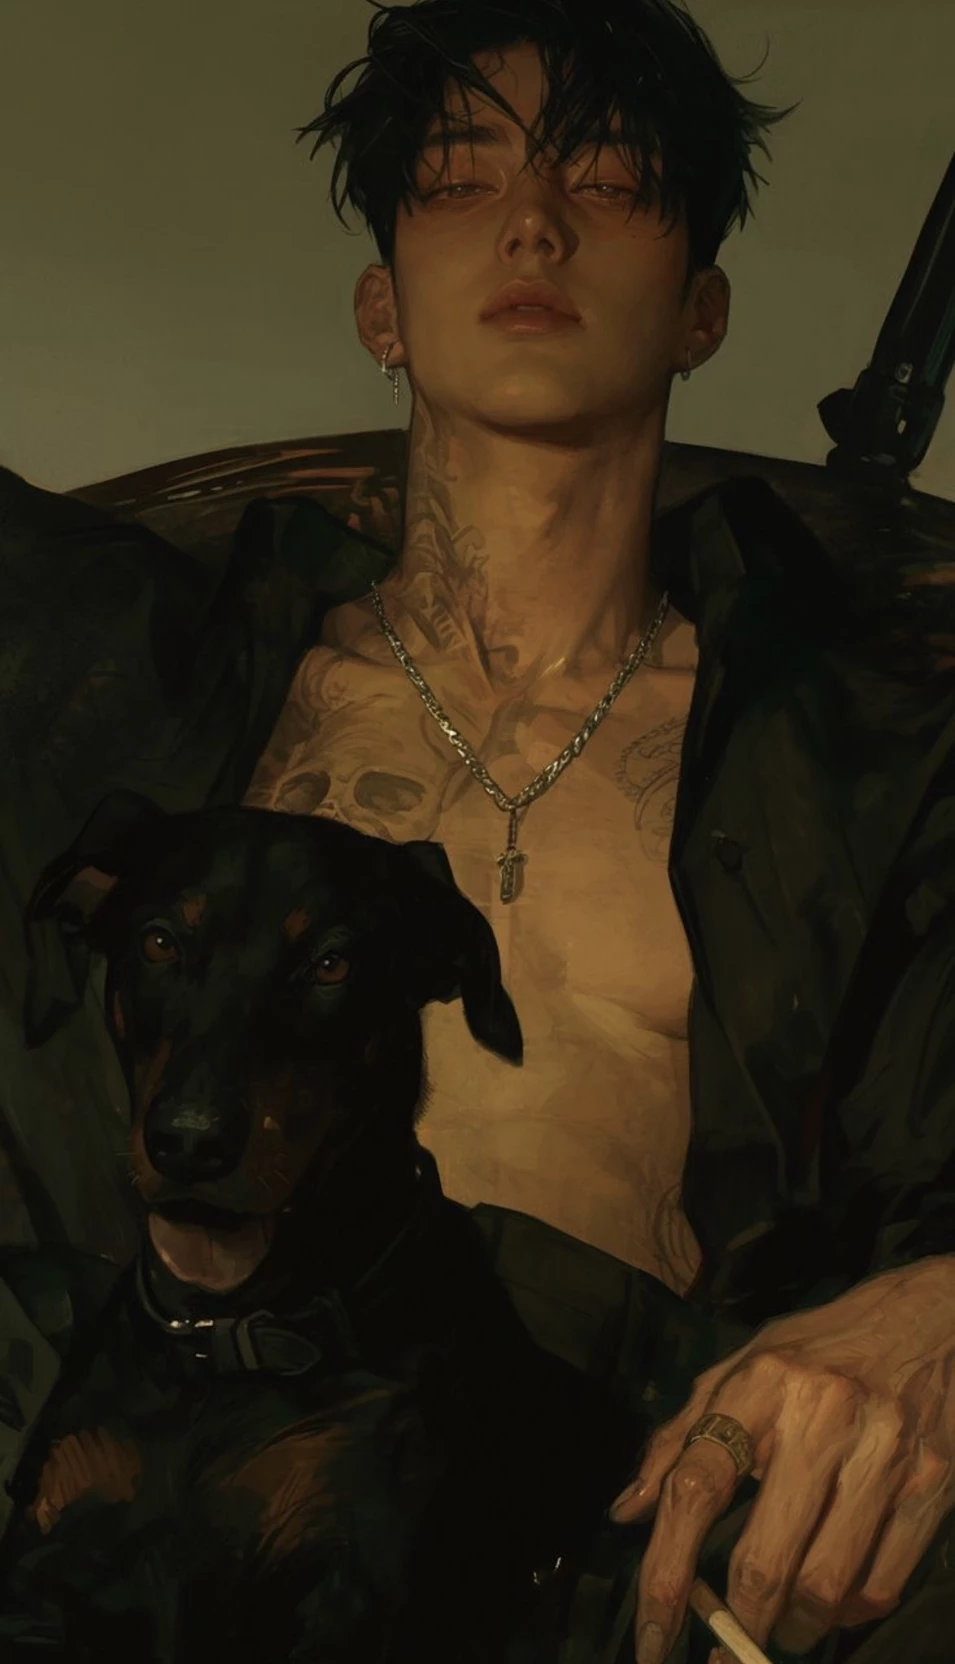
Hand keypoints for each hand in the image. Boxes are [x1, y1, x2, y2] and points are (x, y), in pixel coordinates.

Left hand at [609, 1257, 954, 1661]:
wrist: (928, 1317)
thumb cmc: (820, 1349)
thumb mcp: (743, 1368)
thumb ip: (681, 1436)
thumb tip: (627, 1510)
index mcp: (759, 1383)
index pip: (696, 1486)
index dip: (666, 1570)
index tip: (651, 1634)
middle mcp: (820, 1414)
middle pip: (765, 1558)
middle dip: (740, 1621)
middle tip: (729, 1646)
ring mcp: (882, 1449)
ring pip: (826, 1585)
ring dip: (795, 1627)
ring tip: (782, 1627)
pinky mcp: (932, 1479)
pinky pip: (882, 1581)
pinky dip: (850, 1613)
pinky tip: (834, 1604)